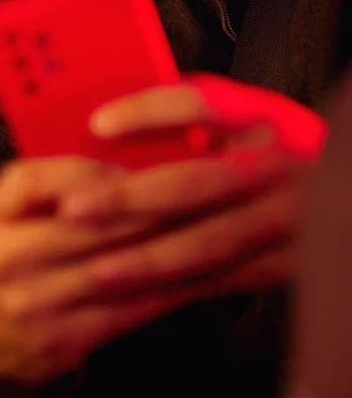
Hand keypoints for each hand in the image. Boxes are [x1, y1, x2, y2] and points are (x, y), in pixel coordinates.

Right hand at [0, 155, 205, 384]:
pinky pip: (125, 309)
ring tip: (207, 226)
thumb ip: (60, 183)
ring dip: (164, 247)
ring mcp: (30, 301)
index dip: (89, 172)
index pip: (37, 180)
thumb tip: (137, 154)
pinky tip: (199, 272)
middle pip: (82, 226)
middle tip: (196, 191)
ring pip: (111, 268)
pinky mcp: (60, 338)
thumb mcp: (21, 209)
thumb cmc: (21, 251)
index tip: (135, 168)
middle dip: (144, 209)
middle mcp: (4, 255)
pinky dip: (166, 289)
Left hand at [56, 73, 324, 314]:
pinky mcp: (284, 265)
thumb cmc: (274, 144)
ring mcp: (284, 221)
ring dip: (146, 257)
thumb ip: (187, 113)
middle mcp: (275, 167)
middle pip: (195, 181)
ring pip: (207, 242)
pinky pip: (220, 279)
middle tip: (73, 208)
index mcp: (261, 116)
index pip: (201, 104)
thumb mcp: (247, 114)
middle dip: (129, 199)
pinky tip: (133, 294)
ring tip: (95, 267)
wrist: (346, 193)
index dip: (148, 111)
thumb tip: (107, 118)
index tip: (97, 123)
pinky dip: (173, 289)